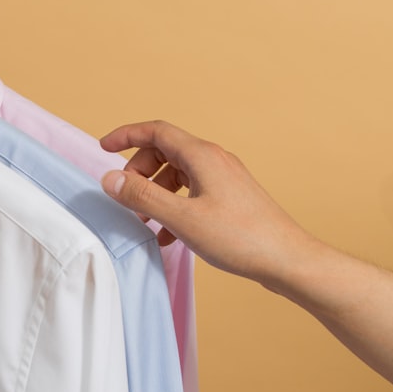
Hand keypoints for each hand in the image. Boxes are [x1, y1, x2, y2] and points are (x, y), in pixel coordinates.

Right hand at [98, 120, 313, 286]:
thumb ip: (142, 197)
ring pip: (177, 174)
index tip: (104, 148)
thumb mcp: (181, 218)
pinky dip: (173, 205)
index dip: (126, 135)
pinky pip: (192, 191)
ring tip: (145, 221)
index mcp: (202, 156)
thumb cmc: (240, 238)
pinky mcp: (230, 198)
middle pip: (164, 151)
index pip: (155, 131)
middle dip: (139, 171)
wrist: (288, 261)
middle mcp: (214, 160)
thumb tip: (110, 179)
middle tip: (127, 197)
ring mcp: (224, 179)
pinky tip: (168, 235)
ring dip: (155, 192)